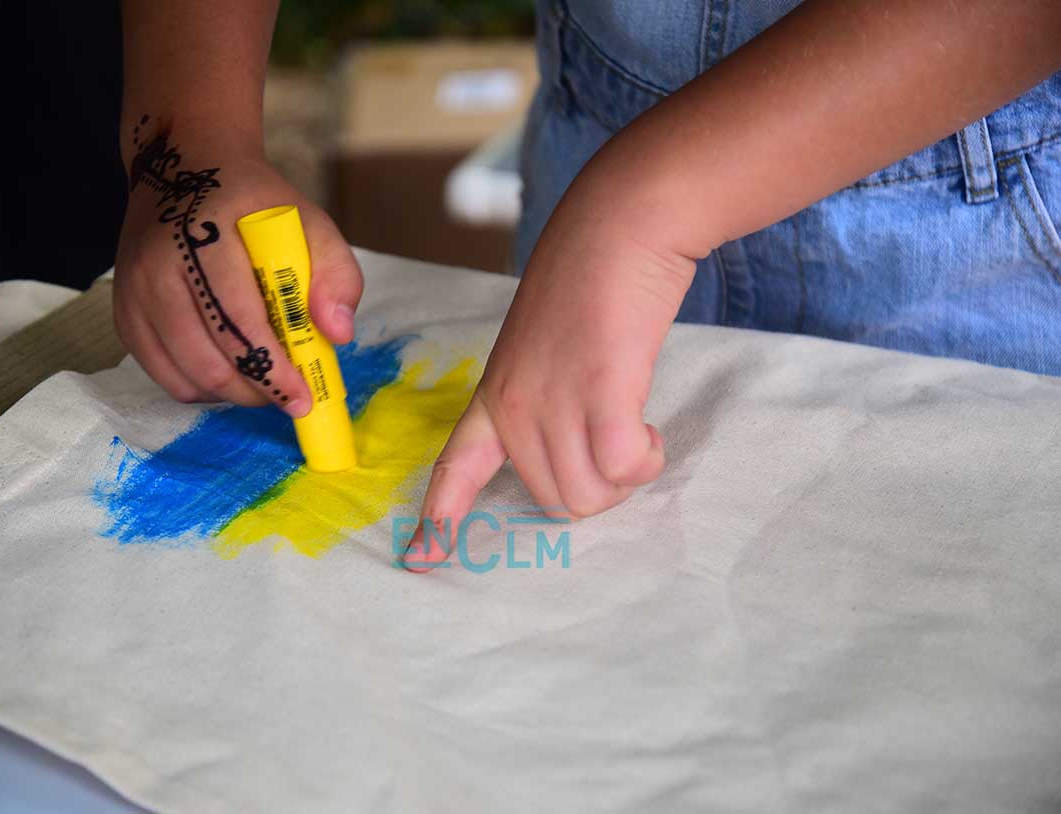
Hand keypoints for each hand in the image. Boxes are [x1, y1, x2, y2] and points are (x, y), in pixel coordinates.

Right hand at [113, 115, 361, 414]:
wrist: (184, 168)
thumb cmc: (253, 202)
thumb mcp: (308, 220)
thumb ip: (335, 272)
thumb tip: (337, 334)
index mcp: (203, 235)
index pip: (238, 319)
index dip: (273, 368)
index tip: (303, 396)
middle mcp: (157, 266)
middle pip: (207, 358)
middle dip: (254, 390)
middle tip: (287, 396)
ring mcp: (132, 293)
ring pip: (183, 375)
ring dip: (230, 394)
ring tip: (262, 384)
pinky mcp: (123, 314)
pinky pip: (161, 372)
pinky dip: (199, 387)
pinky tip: (229, 373)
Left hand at [402, 168, 695, 570]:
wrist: (618, 226)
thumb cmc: (589, 282)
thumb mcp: (545, 347)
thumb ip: (549, 399)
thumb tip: (586, 453)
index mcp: (494, 397)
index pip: (456, 468)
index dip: (441, 520)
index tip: (420, 561)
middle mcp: (514, 407)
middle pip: (556, 500)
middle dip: (598, 483)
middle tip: (621, 435)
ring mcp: (552, 402)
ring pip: (589, 495)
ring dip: (625, 473)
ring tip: (634, 422)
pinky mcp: (600, 394)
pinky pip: (621, 467)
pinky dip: (643, 458)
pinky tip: (648, 424)